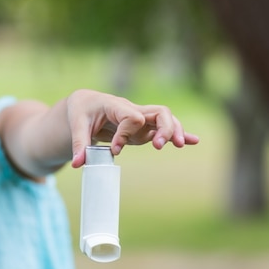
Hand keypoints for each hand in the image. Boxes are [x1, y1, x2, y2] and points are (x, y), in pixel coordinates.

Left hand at [67, 89, 199, 167]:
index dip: (126, 134)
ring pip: (165, 119)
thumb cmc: (81, 111)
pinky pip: (163, 128)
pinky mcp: (143, 127)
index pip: (132, 117)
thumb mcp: (76, 125)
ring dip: (174, 131)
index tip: (114, 149)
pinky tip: (193, 141)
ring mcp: (140, 118)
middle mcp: (132, 109)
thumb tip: (79, 165)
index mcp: (115, 105)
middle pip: (159, 112)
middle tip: (159, 147)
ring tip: (178, 145)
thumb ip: (79, 144)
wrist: (86, 102)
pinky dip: (178, 133)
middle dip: (164, 129)